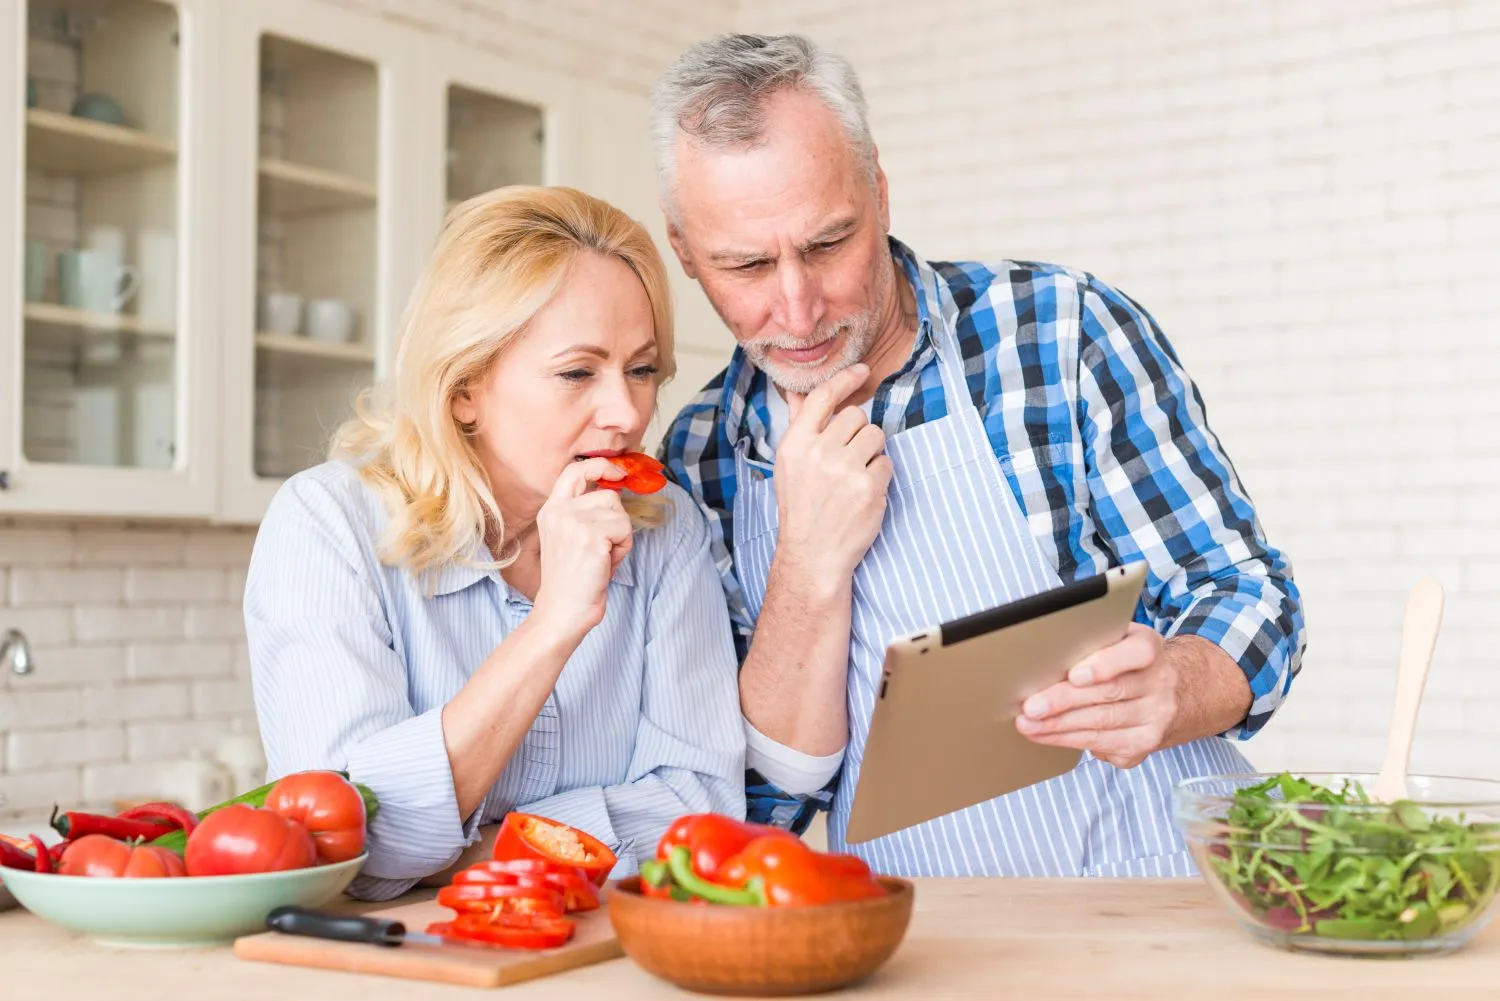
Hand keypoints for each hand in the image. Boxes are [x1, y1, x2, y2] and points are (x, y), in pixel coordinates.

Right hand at [531, 458, 632, 638]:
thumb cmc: (573, 581)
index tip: (616, 471)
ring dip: (621, 536)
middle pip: (609, 496)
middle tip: (604, 548)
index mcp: (550, 511)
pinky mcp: (591, 536)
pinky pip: (625, 530)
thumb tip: (614, 489)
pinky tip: (606, 564)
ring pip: (620, 513)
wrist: (562, 612)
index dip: (598, 466)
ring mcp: (574, 522)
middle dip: (616, 521)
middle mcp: (559, 511)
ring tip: (603, 558)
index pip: (574, 471)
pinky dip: (624, 548)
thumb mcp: (570, 538)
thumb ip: (584, 513)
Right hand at [776, 364, 892, 579]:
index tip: (862, 370)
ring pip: (876, 436)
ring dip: (872, 452)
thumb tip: (797, 392)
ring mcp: (845, 470)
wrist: (813, 554)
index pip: (823, 397)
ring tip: (855, 475)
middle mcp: (819, 453)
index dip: (845, 380)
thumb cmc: (802, 507)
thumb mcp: (790, 464)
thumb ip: (799, 425)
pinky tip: (863, 493)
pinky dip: (880, 476)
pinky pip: (886, 463)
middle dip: (858, 432)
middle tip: (848, 457)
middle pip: (856, 416)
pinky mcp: (869, 487)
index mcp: (795, 444)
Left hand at [1013, 623, 1177, 768]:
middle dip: (1064, 702)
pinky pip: (1104, 745)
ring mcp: (1156, 716)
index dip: (1105, 664)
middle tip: (1031, 708)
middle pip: (1110, 693)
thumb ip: (1091, 641)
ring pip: (1103, 724)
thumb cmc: (1127, 663)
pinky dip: (1070, 742)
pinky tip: (1047, 737)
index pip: (1137, 653)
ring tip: (1029, 725)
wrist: (1175, 694)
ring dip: (1060, 727)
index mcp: (1150, 647)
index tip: (1075, 676)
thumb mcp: (1118, 640)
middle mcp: (1160, 682)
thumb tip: (1042, 655)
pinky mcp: (1146, 742)